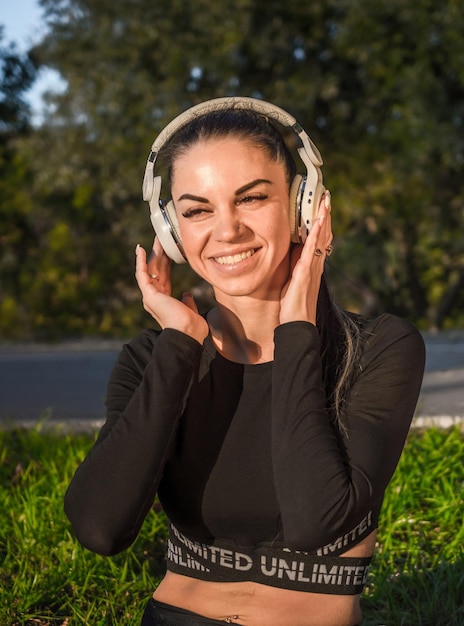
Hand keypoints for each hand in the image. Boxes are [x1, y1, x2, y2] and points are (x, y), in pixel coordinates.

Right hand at [135, 238, 208, 343]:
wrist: (187, 334)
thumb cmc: (192, 328)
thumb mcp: (191, 310)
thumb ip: (188, 302)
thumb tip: (187, 293)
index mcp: (165, 301)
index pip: (164, 278)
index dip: (166, 264)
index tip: (170, 252)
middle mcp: (155, 298)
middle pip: (156, 271)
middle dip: (160, 255)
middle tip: (162, 239)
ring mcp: (150, 296)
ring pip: (150, 269)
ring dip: (153, 253)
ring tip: (156, 239)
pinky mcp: (148, 294)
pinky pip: (142, 274)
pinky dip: (140, 261)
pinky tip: (140, 249)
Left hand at [279, 190, 332, 325]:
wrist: (297, 325)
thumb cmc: (293, 306)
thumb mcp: (292, 280)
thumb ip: (295, 264)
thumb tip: (293, 248)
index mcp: (311, 265)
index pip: (319, 238)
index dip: (321, 221)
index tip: (322, 205)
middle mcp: (315, 264)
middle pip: (323, 234)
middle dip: (325, 215)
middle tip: (327, 195)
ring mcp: (312, 268)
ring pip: (321, 239)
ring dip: (323, 220)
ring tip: (325, 202)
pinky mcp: (305, 274)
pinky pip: (311, 251)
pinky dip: (316, 235)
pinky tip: (318, 223)